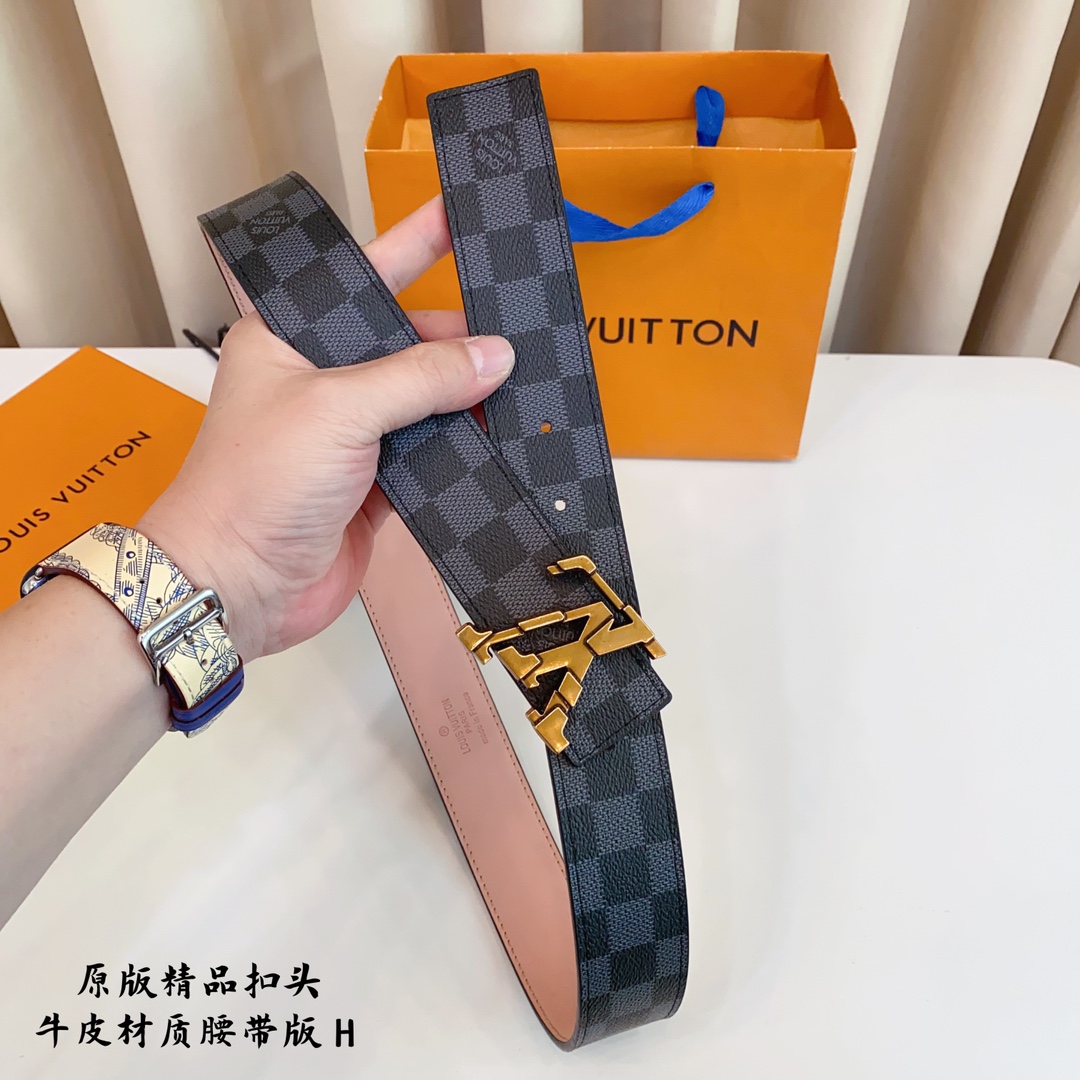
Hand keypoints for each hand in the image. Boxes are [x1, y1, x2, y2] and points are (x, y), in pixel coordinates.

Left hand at [139, 197, 512, 660]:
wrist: (237, 585)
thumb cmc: (254, 484)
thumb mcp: (339, 408)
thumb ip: (421, 377)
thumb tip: (493, 356)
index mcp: (294, 336)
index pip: (365, 274)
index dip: (414, 242)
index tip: (461, 214)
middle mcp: (324, 379)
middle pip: (408, 340)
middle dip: (461, 335)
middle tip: (519, 327)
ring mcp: (353, 434)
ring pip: (426, 399)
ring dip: (469, 395)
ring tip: (527, 380)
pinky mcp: (377, 483)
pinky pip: (433, 453)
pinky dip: (465, 447)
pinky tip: (502, 438)